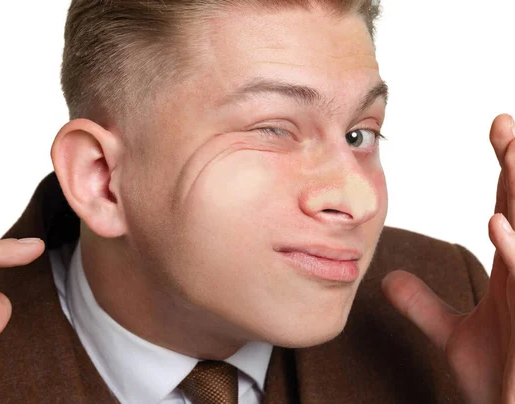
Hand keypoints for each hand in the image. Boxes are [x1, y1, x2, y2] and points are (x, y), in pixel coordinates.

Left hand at [381, 113, 514, 403]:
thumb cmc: (499, 381)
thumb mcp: (454, 336)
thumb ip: (421, 304)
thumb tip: (386, 277)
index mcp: (514, 273)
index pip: (512, 207)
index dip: (508, 168)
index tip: (497, 129)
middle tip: (504, 124)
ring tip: (512, 151)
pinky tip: (498, 225)